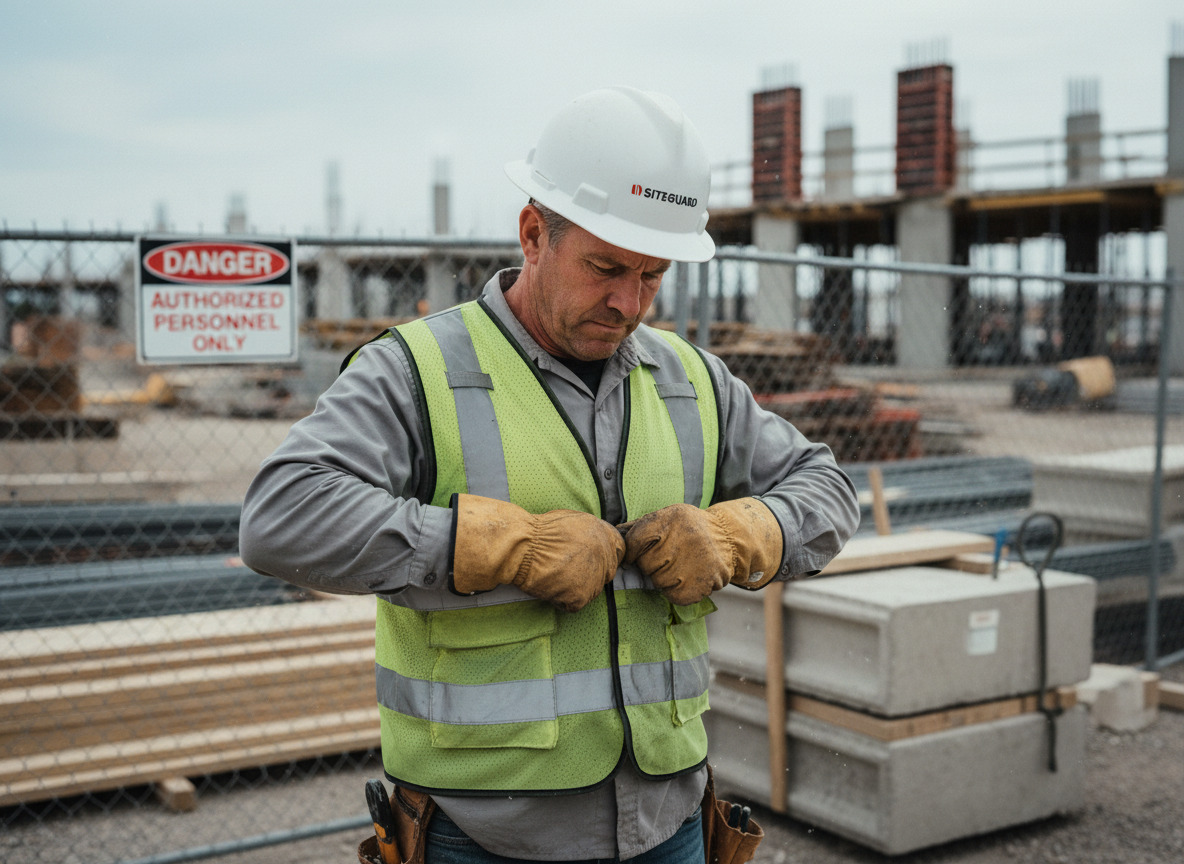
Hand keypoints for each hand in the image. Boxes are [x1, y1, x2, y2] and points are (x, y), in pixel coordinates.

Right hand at [451, 494, 624, 611]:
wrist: (523, 547)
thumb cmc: (539, 532)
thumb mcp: (572, 521)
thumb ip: (590, 532)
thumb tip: (595, 541)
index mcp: (604, 533)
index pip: (618, 550)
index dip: (603, 556)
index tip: (590, 560)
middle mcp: (605, 555)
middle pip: (606, 572)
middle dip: (589, 573)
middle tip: (567, 571)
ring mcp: (595, 577)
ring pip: (591, 590)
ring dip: (574, 587)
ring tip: (554, 576)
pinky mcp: (581, 596)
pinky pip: (574, 604)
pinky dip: (561, 600)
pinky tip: (550, 586)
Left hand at [620, 498, 782, 604]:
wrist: (729, 539)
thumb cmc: (689, 529)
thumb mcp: (668, 517)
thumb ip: (641, 527)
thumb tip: (613, 535)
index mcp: (673, 518)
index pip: (636, 540)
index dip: (632, 551)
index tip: (635, 555)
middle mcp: (686, 537)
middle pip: (646, 564)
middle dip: (651, 564)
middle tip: (668, 557)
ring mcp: (697, 561)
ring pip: (659, 582)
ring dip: (664, 579)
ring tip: (680, 566)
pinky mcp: (703, 583)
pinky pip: (674, 596)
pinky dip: (676, 592)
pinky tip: (686, 578)